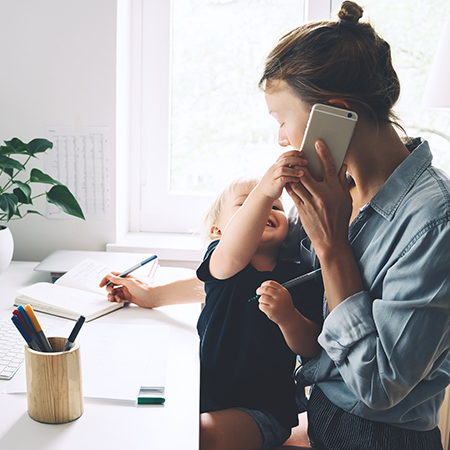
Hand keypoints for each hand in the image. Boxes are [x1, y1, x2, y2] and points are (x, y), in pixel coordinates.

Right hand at [99, 272, 154, 307]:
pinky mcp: (129, 297)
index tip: (101, 285)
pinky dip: (117, 299)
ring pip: (115, 292)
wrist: (153, 297)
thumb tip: (110, 276)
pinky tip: (119, 300)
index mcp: (127, 276)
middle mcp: (126, 282)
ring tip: (114, 298)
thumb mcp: (130, 282)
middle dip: (109, 288)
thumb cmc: (145, 288)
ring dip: (112, 295)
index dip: (106, 279)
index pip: (113, 275)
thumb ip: (119, 280)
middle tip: (111, 292)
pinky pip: (119, 297)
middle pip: (112, 284)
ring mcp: (127, 290)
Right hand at [256, 150, 306, 199]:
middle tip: (305, 162)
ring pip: (283, 169)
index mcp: (276, 165)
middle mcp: (274, 169)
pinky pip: (283, 179)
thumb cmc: (274, 183)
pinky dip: (291, 179)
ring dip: (294, 170)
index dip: (293, 153)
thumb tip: (298, 163)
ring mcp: (274, 176)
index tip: (302, 153)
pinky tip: (297, 180)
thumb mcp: (278, 173)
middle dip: (296, 160)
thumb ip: (286, 168)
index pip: (284, 155)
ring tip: (302, 173)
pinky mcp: (275, 184)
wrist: (263, 194)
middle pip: (285, 160)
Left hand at [256, 280, 295, 325]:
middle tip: (258, 292)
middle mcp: (280, 296)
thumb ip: (273, 291)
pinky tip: (265, 308)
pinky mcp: (272, 311)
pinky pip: (261, 306)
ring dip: (260, 299)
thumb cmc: (284, 305)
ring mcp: (276, 304)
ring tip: (263, 302)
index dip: (264, 284)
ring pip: (262, 298)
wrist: (290, 318)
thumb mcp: (283, 295)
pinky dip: (261, 306)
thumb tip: (260, 289)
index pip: (270, 283)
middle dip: (259, 290)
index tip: (262, 286)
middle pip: (265, 289)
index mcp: (283, 291)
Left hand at [286, 140, 351, 258]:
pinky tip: (288, 180)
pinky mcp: (302, 210)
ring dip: (292, 173)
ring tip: (290, 166)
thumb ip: (342, 183)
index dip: (323, 152)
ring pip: (297, 182)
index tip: (317, 143)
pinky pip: (293, 193)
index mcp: (335, 190)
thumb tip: (342, 167)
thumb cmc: (340, 219)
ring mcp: (310, 203)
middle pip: (307, 173)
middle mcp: (322, 195)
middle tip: (298, 156)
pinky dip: (290, 185)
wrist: (331, 240)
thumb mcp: (346, 200)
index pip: (329, 167)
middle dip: (300, 163)